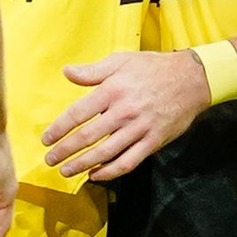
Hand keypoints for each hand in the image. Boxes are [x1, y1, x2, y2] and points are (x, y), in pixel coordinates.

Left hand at [41, 49, 210, 180]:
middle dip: (66, 151)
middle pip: (88, 137)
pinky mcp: (153, 142)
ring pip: (106, 153)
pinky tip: (97, 175)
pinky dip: (111, 171)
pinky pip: (129, 162)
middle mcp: (123, 112)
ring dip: (83, 165)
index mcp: (112, 91)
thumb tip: (65, 72)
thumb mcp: (120, 61)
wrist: (191, 80)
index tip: (46, 139)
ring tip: (66, 171)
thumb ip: (92, 71)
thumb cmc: (151, 68)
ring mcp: (139, 129)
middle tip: (50, 161)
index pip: (78, 114)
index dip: (59, 129)